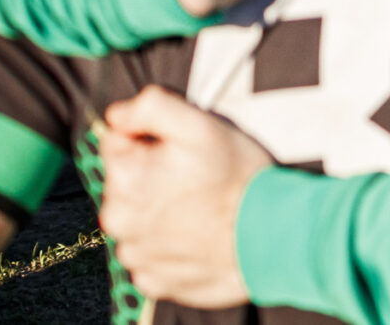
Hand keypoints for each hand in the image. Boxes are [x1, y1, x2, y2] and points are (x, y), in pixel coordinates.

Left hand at [98, 86, 266, 308]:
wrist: (273, 237)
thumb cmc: (239, 180)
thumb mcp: (200, 125)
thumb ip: (152, 107)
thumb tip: (118, 114)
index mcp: (126, 179)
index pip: (116, 143)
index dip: (150, 139)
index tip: (179, 149)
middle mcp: (121, 221)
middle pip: (125, 183)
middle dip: (153, 176)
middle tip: (195, 178)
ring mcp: (137, 255)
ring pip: (137, 219)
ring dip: (159, 211)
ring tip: (200, 209)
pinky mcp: (154, 281)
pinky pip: (150, 254)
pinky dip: (168, 245)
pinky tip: (196, 236)